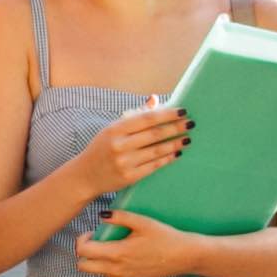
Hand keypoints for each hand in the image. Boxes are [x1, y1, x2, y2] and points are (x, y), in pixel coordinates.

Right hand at [72, 99, 191, 199]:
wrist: (85, 176)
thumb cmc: (102, 148)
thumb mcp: (112, 129)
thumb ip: (134, 115)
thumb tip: (154, 99)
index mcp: (115, 129)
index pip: (146, 119)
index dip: (166, 114)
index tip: (183, 111)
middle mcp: (119, 145)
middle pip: (154, 134)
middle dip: (175, 128)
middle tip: (190, 124)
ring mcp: (124, 162)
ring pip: (156, 151)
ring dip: (175, 144)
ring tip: (187, 139)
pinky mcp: (129, 177)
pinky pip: (153, 166)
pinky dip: (167, 159)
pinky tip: (176, 153)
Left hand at [73, 209, 200, 276]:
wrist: (184, 256)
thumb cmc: (165, 237)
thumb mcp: (143, 222)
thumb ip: (120, 217)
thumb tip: (102, 215)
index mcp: (118, 253)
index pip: (83, 252)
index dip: (81, 241)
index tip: (90, 233)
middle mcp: (117, 270)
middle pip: (83, 267)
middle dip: (84, 253)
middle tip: (95, 242)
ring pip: (96, 272)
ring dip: (96, 260)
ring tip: (111, 247)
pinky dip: (108, 267)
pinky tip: (122, 256)